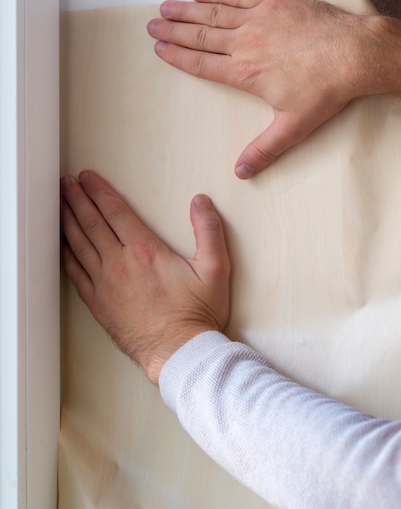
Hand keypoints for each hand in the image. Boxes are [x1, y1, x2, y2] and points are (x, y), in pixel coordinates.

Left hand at [60, 170, 229, 383]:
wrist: (179, 353)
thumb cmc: (196, 313)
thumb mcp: (215, 269)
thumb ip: (209, 231)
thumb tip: (200, 202)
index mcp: (145, 250)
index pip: (115, 211)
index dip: (98, 191)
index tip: (87, 177)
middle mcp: (119, 262)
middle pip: (91, 222)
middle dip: (76, 199)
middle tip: (64, 182)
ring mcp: (105, 283)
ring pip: (79, 244)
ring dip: (67, 220)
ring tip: (57, 203)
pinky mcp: (98, 302)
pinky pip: (74, 273)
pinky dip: (64, 254)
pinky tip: (59, 244)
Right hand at [147, 0, 376, 177]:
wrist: (355, 56)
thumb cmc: (326, 91)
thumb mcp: (293, 127)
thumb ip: (264, 150)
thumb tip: (241, 172)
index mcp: (245, 74)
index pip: (202, 64)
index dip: (177, 56)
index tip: (159, 49)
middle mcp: (245, 44)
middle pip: (200, 36)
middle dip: (173, 31)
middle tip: (152, 25)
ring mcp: (259, 20)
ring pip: (214, 13)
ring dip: (187, 10)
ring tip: (166, 6)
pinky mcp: (275, 1)